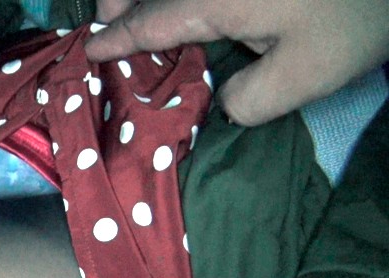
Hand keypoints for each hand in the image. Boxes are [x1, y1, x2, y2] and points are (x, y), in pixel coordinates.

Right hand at [86, 0, 388, 125]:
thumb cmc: (353, 17)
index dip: (116, 40)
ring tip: (137, 25)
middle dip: (117, 7)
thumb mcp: (306, 76)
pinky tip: (180, 15)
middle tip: (110, 37)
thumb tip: (223, 102)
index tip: (90, 52)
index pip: (148, 22)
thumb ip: (248, 101)